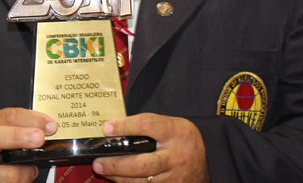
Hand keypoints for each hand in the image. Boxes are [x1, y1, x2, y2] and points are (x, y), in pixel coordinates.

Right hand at [0, 107, 56, 182]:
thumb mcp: (2, 130)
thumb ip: (21, 128)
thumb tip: (49, 131)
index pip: (10, 116)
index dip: (32, 119)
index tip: (50, 126)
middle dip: (19, 136)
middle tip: (38, 138)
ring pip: (6, 173)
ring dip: (24, 174)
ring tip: (27, 171)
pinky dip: (19, 182)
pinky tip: (18, 178)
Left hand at [92, 113, 208, 182]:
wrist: (204, 161)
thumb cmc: (181, 140)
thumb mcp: (171, 125)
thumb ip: (148, 127)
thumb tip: (114, 129)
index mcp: (176, 132)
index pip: (148, 125)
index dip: (126, 126)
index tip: (107, 128)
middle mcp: (175, 157)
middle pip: (142, 164)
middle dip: (117, 164)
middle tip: (99, 162)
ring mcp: (174, 178)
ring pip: (142, 181)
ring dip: (119, 177)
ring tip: (103, 170)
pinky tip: (117, 179)